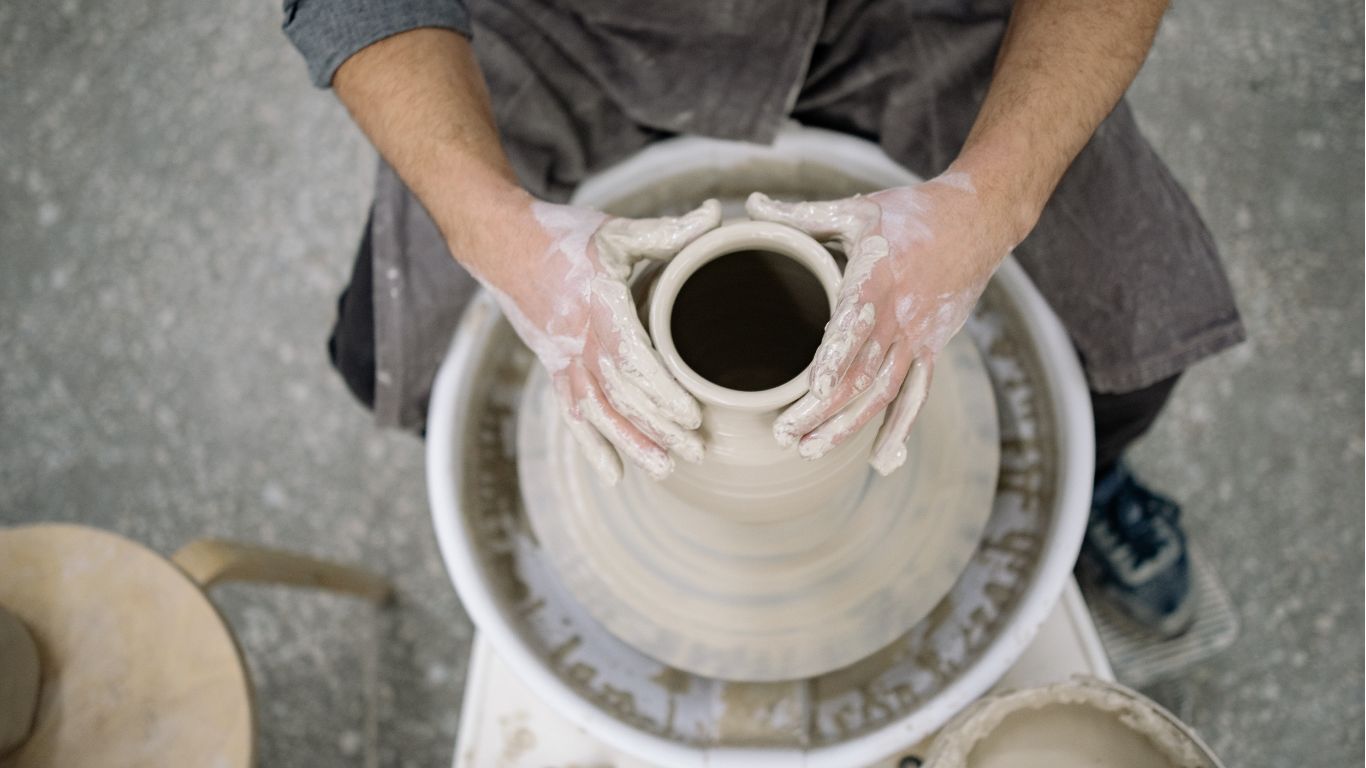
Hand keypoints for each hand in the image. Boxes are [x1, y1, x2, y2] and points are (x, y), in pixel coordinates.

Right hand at [472, 197, 721, 484]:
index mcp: (598, 307)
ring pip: (599, 413)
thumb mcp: (617, 230)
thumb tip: (716, 213)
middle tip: (699, 452)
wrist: (503, 245)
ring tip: (666, 470)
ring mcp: (563, 360)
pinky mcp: (555, 369)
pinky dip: (594, 445)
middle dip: (660, 428)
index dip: (662, 392)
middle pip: (622, 395)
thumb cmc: (566, 237)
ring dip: (632, 444)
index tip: (693, 417)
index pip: (633, 359)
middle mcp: (578, 342)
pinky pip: (574, 414)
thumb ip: (668, 230)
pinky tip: (616, 474)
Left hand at [746, 172, 1013, 474]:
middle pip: (861, 372)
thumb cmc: (910, 215)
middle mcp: (900, 317)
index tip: (815, 389)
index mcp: (877, 280)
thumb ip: (801, 215)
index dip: (835, 359)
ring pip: (883, 392)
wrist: (978, 221)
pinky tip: (881, 460)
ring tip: (811, 452)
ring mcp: (918, 338)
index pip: (854, 325)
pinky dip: (900, 429)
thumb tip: (750, 206)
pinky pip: (915, 395)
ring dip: (849, 427)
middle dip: (825, 410)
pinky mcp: (931, 349)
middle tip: (786, 436)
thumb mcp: (856, 209)